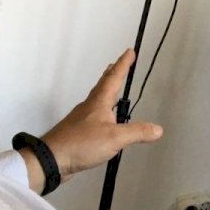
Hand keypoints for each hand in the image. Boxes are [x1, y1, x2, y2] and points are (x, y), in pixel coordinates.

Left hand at [37, 49, 163, 179]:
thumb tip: (158, 129)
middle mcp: (90, 106)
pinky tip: (105, 120)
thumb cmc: (83, 143)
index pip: (114, 78)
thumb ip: (137, 133)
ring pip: (98, 99)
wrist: (51, 158)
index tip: (130, 51)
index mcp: (99, 102)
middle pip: (103, 86)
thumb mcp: (115, 138)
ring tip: (114, 89)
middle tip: (118, 64)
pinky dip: (103, 110)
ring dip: (107, 91)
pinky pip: (94, 115)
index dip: (124, 65)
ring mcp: (82, 119)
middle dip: (112, 74)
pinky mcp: (78, 131)